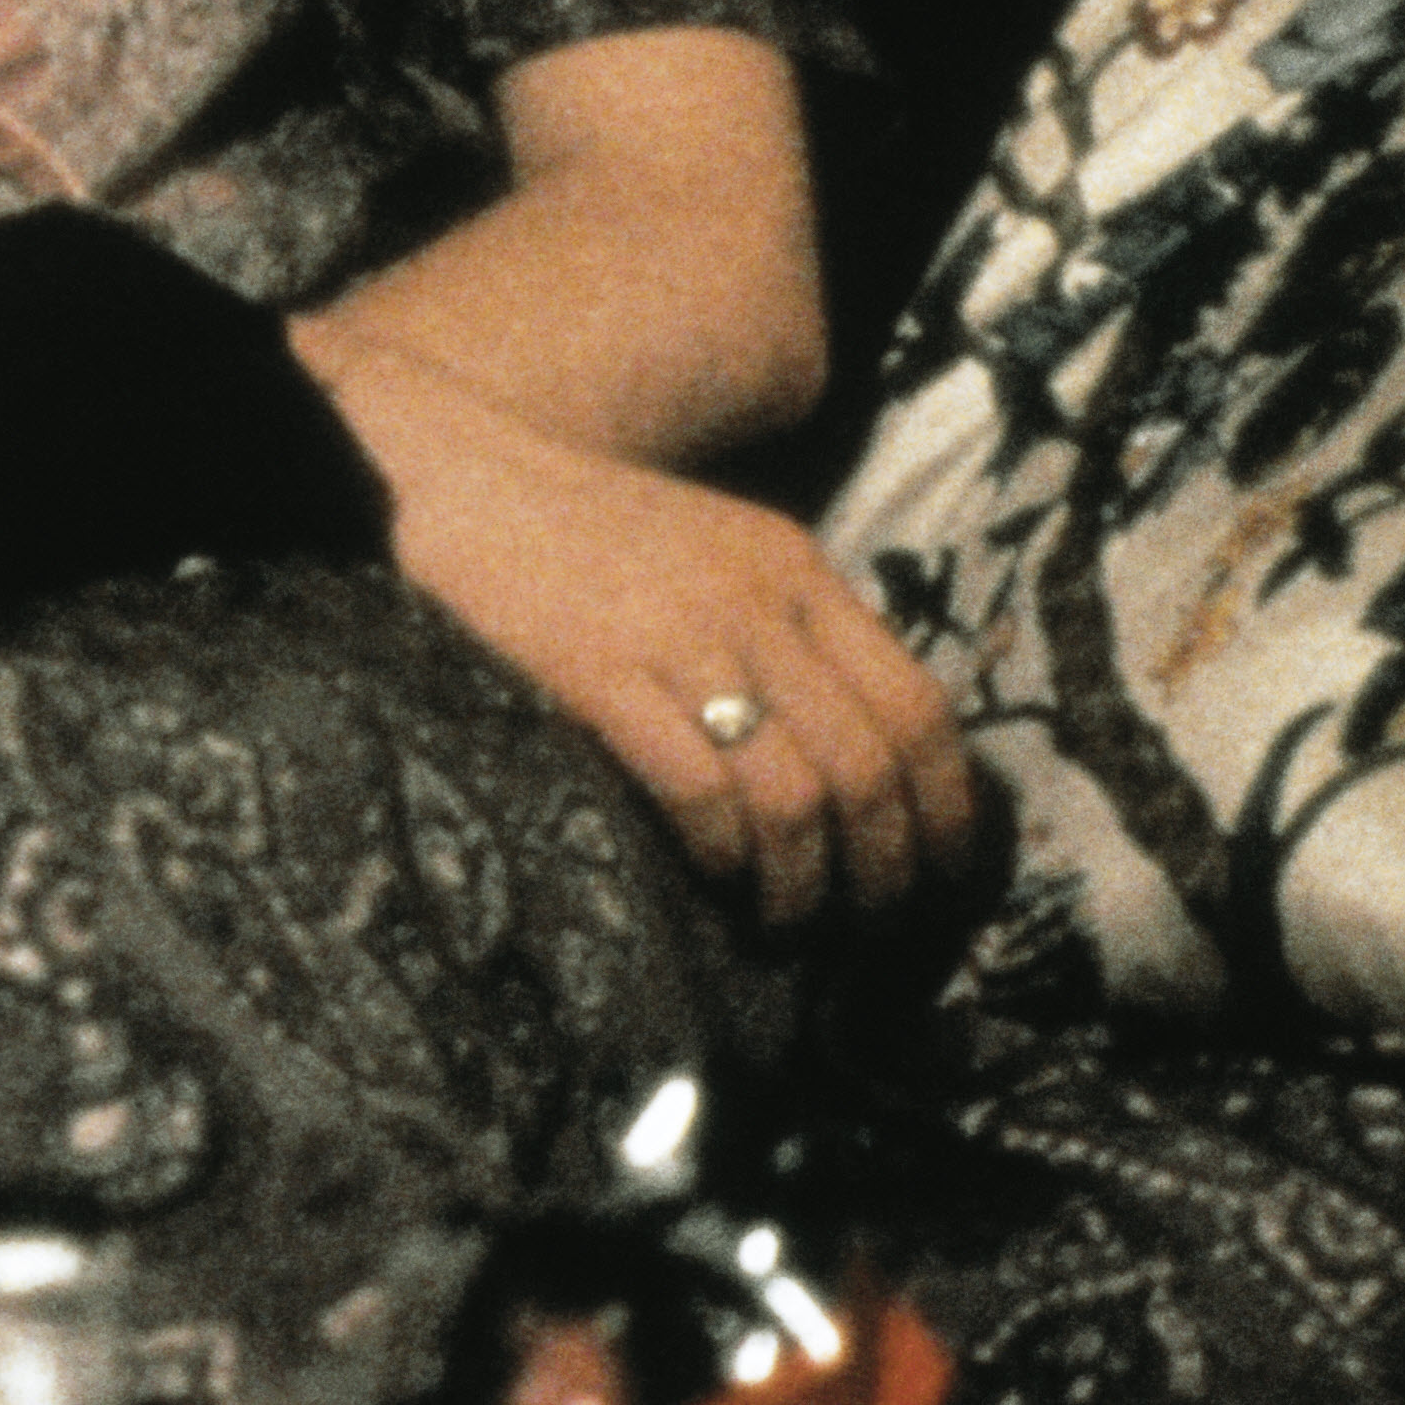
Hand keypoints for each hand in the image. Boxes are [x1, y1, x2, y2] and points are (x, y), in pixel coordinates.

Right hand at [309, 325, 979, 928]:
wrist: (458, 483)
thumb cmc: (583, 536)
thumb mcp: (716, 554)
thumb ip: (787, 631)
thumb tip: (859, 756)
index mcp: (798, 574)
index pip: (919, 705)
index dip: (946, 805)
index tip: (940, 870)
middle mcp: (759, 606)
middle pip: (870, 765)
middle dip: (885, 864)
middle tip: (867, 921)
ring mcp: (682, 641)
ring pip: (798, 794)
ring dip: (806, 881)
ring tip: (787, 920)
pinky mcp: (603, 677)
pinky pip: (703, 792)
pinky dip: (726, 853)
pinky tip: (715, 873)